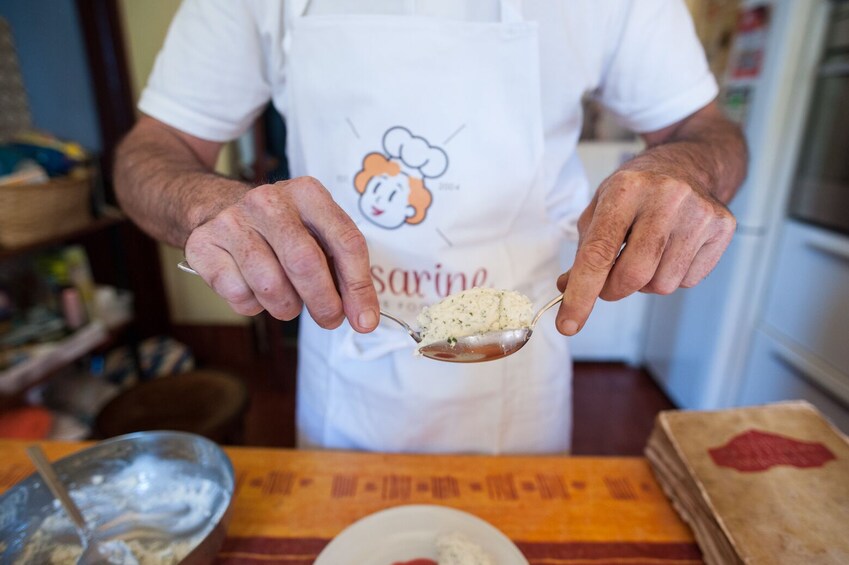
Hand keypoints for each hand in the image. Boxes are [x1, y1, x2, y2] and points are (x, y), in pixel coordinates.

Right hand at [184, 177, 378, 331]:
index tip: (365, 319)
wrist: (216, 207)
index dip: (358, 286)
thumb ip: (342, 270)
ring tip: (287, 299)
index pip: (345, 241)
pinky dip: (254, 306)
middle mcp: (268, 201)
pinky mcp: (203, 245)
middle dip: (324, 303)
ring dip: (286, 307)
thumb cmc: (279, 229)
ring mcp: (231, 221)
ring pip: (271, 286)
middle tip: (329, 319)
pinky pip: (239, 295)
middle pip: (305, 263)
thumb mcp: (316, 233)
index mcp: (307, 193)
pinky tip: (254, 289)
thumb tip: (364, 317)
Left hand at [555, 167, 735, 334]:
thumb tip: (568, 289)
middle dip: (613, 290)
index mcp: (626, 189)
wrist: (687, 163)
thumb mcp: (601, 208)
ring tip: (646, 253)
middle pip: (633, 275)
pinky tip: (671, 250)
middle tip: (609, 283)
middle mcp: (666, 197)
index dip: (581, 294)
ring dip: (646, 282)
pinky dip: (672, 276)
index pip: (599, 253)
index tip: (568, 325)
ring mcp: (699, 211)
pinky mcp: (722, 226)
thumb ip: (585, 251)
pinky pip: (688, 281)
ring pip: (662, 284)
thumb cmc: (637, 191)